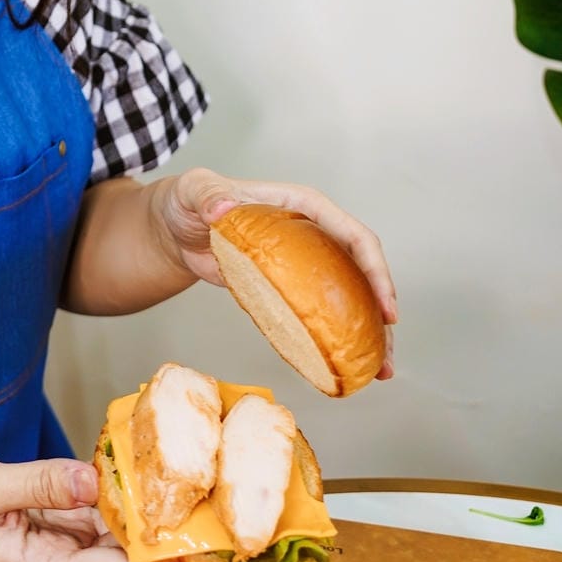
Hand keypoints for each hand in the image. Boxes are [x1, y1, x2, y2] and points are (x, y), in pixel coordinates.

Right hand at [0, 448, 203, 561]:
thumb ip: (40, 483)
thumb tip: (92, 479)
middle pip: (123, 559)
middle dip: (169, 544)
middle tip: (220, 523)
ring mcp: (52, 548)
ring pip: (111, 536)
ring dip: (147, 520)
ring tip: (199, 502)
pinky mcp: (48, 525)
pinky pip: (91, 516)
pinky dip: (117, 501)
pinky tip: (146, 482)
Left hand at [148, 167, 397, 378]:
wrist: (176, 229)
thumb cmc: (191, 201)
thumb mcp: (196, 190)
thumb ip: (209, 197)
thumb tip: (222, 209)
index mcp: (302, 206)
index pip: (352, 235)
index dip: (374, 270)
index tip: (384, 306)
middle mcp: (313, 233)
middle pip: (361, 272)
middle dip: (381, 312)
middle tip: (385, 354)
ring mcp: (306, 263)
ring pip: (349, 297)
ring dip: (367, 333)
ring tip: (378, 371)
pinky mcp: (291, 288)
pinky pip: (322, 313)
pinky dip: (334, 339)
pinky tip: (342, 365)